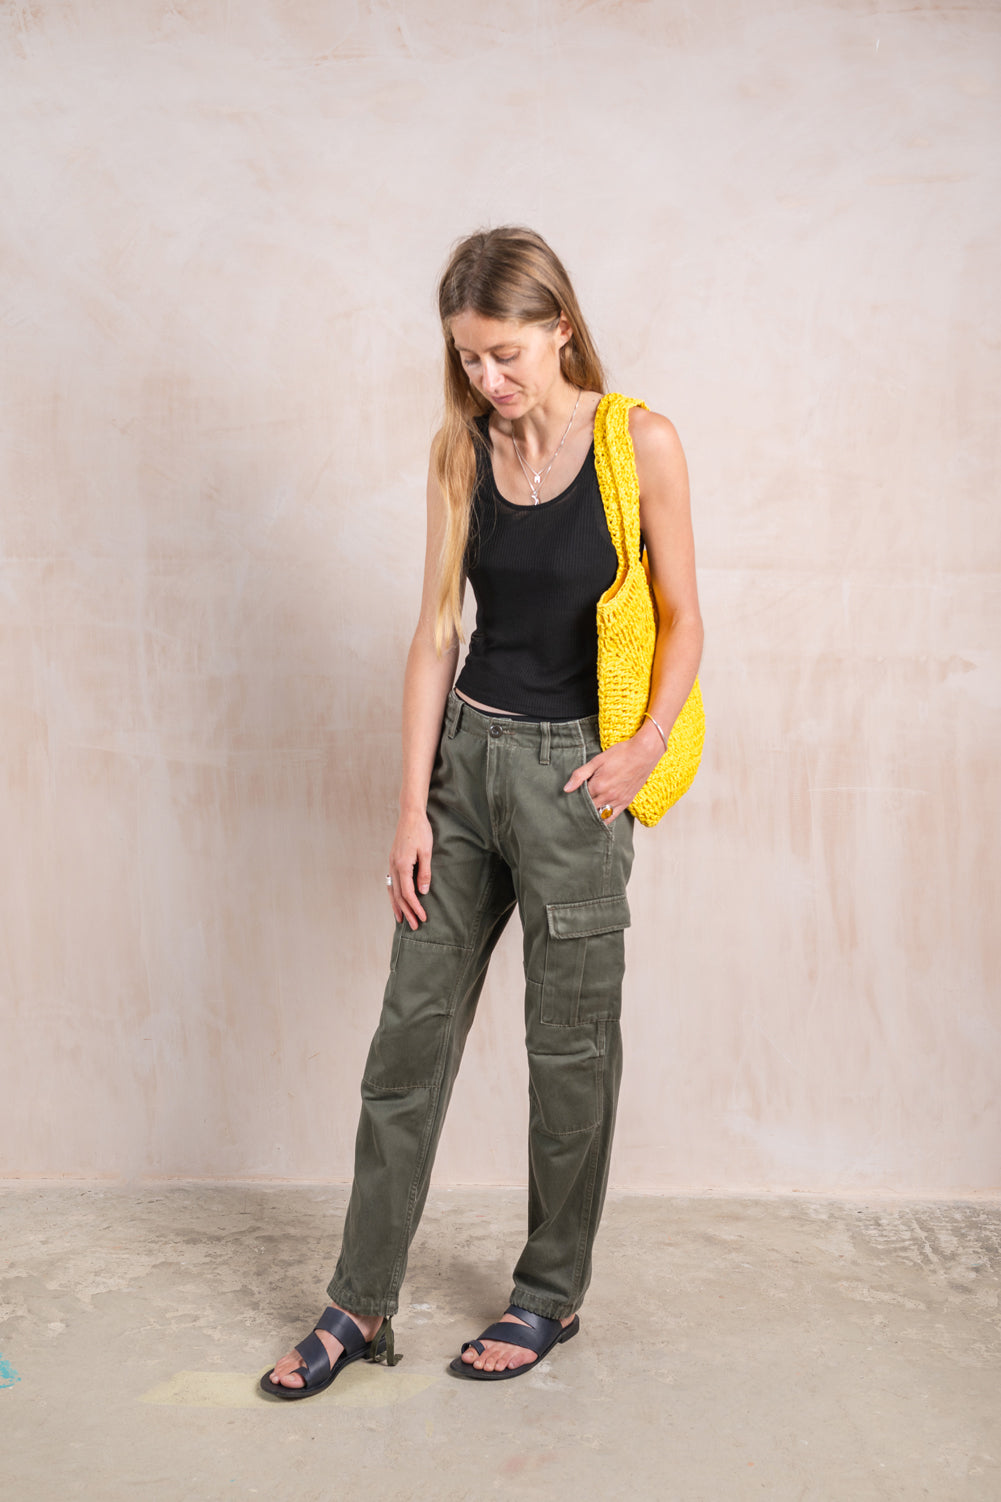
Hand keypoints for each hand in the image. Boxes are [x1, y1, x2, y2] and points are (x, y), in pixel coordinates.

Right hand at [387, 809, 432, 929]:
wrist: (410, 815)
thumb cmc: (421, 831)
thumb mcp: (426, 852)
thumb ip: (424, 872)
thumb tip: (423, 892)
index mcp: (402, 865)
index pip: (408, 893)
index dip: (415, 907)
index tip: (422, 918)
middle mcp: (393, 866)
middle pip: (398, 895)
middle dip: (406, 912)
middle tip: (414, 926)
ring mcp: (391, 863)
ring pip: (392, 890)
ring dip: (397, 906)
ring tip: (401, 919)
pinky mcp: (393, 860)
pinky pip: (391, 882)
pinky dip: (393, 894)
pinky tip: (396, 900)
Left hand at [562, 724, 663, 822]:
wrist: (644, 753)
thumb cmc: (621, 754)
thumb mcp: (597, 761)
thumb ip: (580, 775)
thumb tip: (566, 789)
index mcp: (598, 786)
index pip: (580, 799)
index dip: (574, 798)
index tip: (569, 798)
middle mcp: (608, 796)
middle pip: (589, 809)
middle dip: (581, 809)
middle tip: (573, 808)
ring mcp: (618, 801)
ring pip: (600, 816)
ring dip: (592, 816)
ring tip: (584, 814)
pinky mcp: (626, 802)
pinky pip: (613, 817)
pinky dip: (604, 819)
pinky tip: (598, 817)